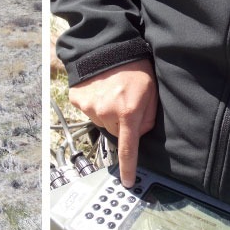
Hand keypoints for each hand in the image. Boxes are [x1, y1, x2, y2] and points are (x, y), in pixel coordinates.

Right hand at [68, 59, 156, 186]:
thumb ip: (148, 117)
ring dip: (107, 113)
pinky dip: (94, 104)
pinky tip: (100, 89)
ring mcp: (89, 107)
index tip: (129, 182)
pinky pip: (88, 111)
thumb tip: (138, 134)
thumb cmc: (134, 67)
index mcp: (128, 112)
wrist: (106, 47)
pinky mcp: (78, 100)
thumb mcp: (151, 91)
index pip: (128, 148)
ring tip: (112, 92)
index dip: (129, 167)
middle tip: (126, 102)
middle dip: (122, 123)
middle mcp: (107, 113)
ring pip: (101, 122)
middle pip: (115, 132)